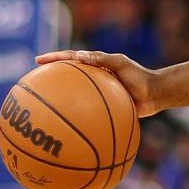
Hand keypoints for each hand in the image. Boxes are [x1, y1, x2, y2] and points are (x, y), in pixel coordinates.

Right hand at [33, 50, 162, 116]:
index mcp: (94, 67)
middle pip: (66, 81)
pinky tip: (68, 133)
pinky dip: (77, 124)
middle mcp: (92, 82)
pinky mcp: (102, 111)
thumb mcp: (120, 63)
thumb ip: (101, 59)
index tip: (37, 61)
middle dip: (50, 81)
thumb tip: (77, 56)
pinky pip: (86, 117)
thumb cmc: (139, 76)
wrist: (156, 95)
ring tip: (43, 112)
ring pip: (74, 100)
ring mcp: (96, 97)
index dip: (52, 60)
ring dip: (59, 105)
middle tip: (33, 84)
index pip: (69, 61)